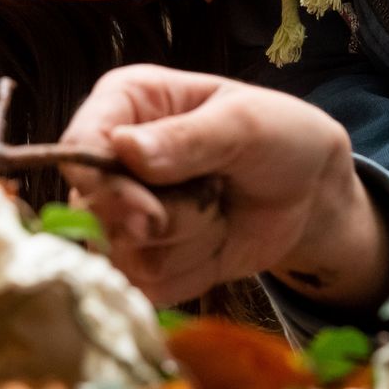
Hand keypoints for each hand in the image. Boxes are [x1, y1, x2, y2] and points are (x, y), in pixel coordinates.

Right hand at [59, 65, 388, 307]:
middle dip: (158, 219)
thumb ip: (188, 138)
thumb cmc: (279, 137)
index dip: (102, 185)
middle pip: (92, 209)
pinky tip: (216, 241)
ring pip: (122, 253)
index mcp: (126, 103)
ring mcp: (123, 211)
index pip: (78, 146)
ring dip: (185, 242)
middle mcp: (111, 157)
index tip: (148, 210)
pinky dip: (191, 272)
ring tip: (220, 209)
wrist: (311, 194)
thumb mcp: (246, 124)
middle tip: (209, 206)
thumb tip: (125, 149)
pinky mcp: (142, 258)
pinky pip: (146, 285)